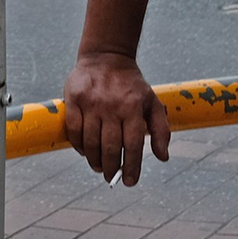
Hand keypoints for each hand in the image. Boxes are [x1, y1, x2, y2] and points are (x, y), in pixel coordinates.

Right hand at [60, 51, 170, 186]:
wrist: (106, 56)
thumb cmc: (132, 85)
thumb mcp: (153, 103)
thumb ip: (161, 130)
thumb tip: (163, 157)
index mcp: (133, 107)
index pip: (133, 145)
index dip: (132, 167)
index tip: (129, 182)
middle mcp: (112, 106)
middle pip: (110, 147)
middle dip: (112, 168)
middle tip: (112, 176)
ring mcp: (91, 102)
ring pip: (90, 142)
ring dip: (94, 160)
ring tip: (99, 167)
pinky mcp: (74, 98)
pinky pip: (74, 130)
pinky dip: (78, 145)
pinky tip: (84, 151)